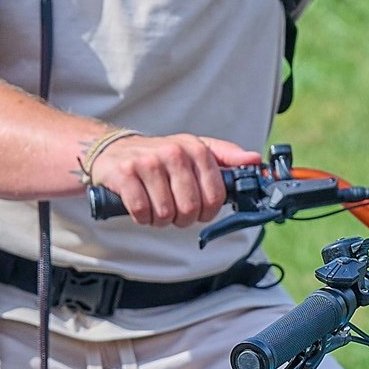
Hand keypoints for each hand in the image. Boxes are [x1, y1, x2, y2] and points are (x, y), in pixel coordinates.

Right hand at [87, 133, 259, 225]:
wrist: (114, 151)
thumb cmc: (160, 158)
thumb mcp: (193, 150)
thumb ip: (225, 156)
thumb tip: (254, 160)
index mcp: (195, 148)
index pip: (215, 194)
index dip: (209, 211)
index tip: (200, 211)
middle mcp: (174, 152)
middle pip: (191, 208)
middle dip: (183, 218)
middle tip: (175, 212)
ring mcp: (149, 162)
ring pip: (166, 213)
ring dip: (161, 220)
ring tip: (156, 209)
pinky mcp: (125, 174)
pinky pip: (142, 211)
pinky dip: (142, 218)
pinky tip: (141, 208)